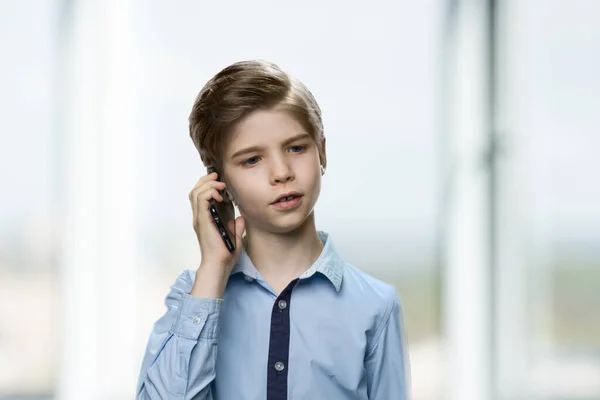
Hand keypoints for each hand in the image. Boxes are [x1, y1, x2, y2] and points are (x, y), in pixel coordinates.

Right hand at [188, 172, 245, 296]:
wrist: (220, 264)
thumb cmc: (225, 254)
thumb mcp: (235, 237)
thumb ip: (237, 227)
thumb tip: (241, 219)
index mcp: (207, 219)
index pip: (201, 196)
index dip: (208, 185)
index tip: (220, 181)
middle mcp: (200, 217)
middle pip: (196, 191)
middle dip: (206, 180)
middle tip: (218, 176)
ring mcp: (200, 218)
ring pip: (196, 192)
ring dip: (208, 184)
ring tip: (220, 185)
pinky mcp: (202, 220)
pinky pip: (201, 199)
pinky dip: (209, 192)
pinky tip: (220, 194)